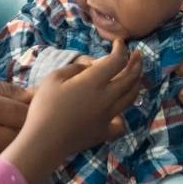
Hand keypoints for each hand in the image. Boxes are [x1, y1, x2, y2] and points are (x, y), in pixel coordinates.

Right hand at [0, 72, 31, 183]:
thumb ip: (3, 89)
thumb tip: (34, 97)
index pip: (26, 115)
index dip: (36, 115)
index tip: (39, 116)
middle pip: (23, 142)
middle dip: (30, 138)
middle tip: (32, 135)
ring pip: (8, 164)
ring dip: (15, 157)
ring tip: (17, 151)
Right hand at [2, 40, 141, 183]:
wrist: (44, 140)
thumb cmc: (45, 106)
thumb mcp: (54, 78)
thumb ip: (75, 69)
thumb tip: (89, 68)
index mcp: (94, 81)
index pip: (117, 60)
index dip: (121, 48)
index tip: (118, 42)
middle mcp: (107, 97)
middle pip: (130, 77)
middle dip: (136, 63)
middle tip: (138, 55)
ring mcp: (108, 116)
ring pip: (131, 97)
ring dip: (136, 83)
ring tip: (136, 76)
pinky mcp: (104, 132)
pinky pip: (121, 123)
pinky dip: (123, 115)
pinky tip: (119, 112)